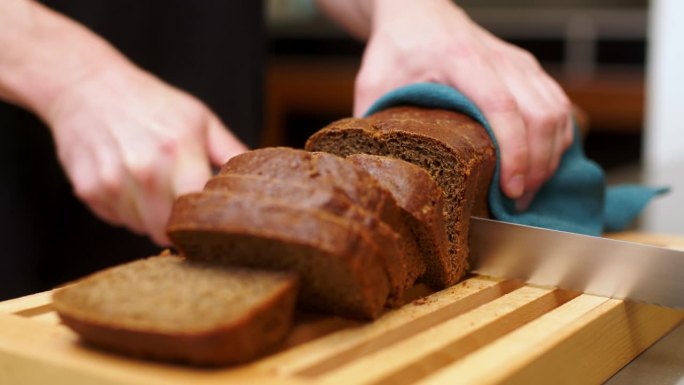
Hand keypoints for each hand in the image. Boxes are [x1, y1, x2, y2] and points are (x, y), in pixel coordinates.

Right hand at [44, 66, 246, 244]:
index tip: (211, 223)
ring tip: (152, 186)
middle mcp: (145, 169)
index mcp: (179, 150)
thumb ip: (231, 152)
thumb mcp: (200, 119)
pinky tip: (127, 181)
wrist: (88, 86)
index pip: (199, 211)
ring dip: (151, 218)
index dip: (207, 222)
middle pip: (170, 229)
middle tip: (183, 208)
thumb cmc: (153, 103)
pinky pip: (118, 220)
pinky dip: (126, 210)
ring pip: (142, 228)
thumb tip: (258, 180)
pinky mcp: (89, 189)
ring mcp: (113, 181)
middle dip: (180, 225)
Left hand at [354, 0, 572, 208]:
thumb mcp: (374, 80)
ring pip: (557, 112)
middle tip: (517, 202)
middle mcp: (499, 59)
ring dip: (550, 156)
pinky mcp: (529, 70)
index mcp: (461, 60)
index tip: (511, 188)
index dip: (514, 151)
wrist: (419, 12)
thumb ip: (372, 120)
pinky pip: (558, 106)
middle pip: (540, 114)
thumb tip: (372, 166)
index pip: (501, 106)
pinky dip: (557, 139)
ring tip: (527, 191)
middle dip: (537, 165)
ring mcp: (519, 63)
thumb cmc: (397, 47)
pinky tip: (539, 165)